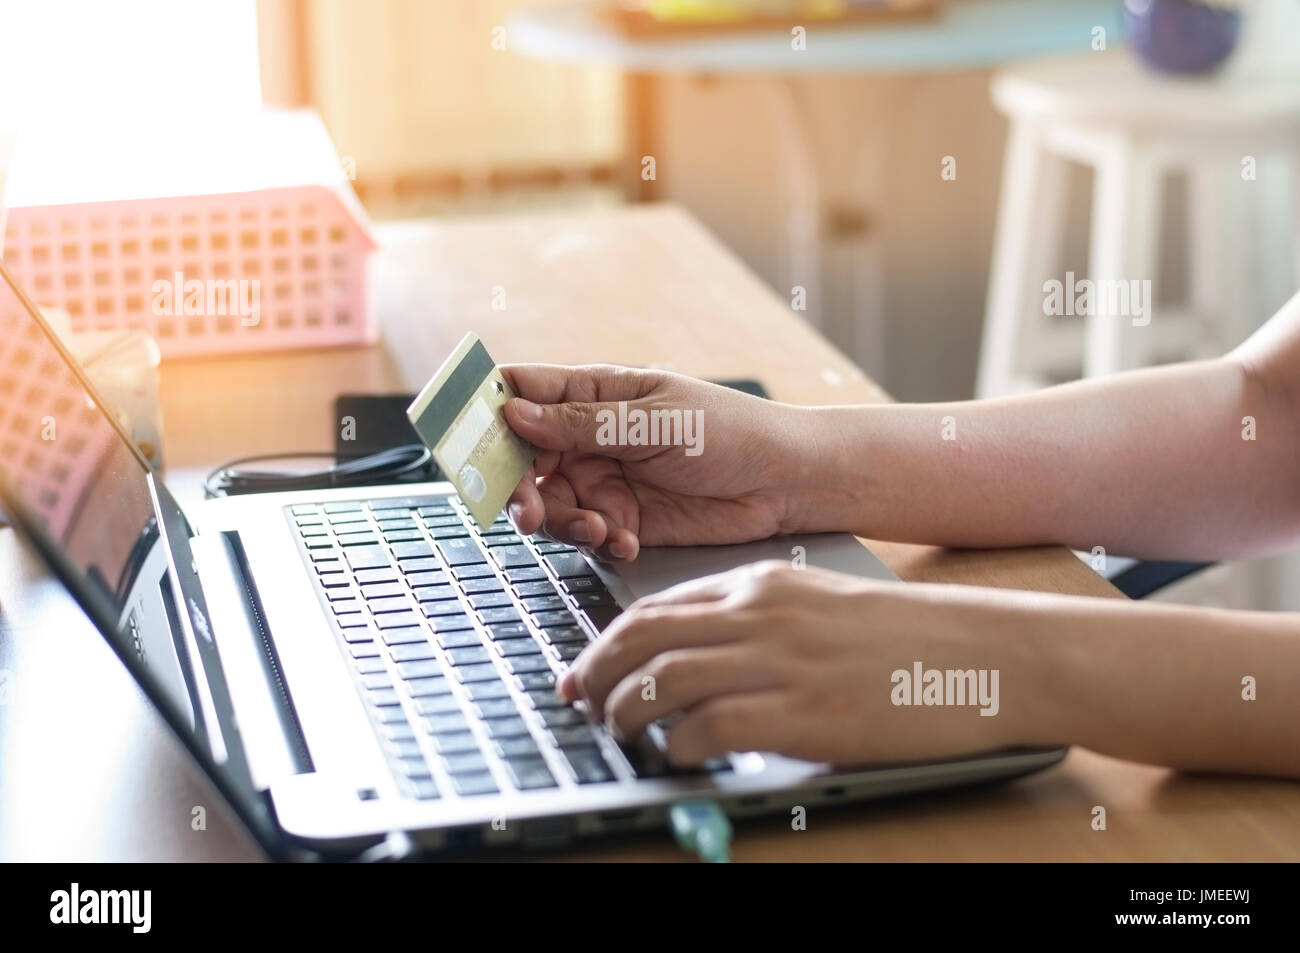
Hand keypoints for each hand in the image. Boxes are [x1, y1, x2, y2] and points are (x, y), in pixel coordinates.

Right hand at [501, 364, 815, 560]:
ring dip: (560, 521)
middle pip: (521, 458)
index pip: (520, 391)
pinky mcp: (621, 519)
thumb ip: (585, 423)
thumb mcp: (657, 421)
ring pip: (548, 503)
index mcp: (593, 394)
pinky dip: (596, 541)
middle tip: (528, 509)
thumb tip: (514, 414)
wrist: (785, 483)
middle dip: (518, 486)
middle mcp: (589, 436)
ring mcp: (603, 479)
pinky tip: (624, 539)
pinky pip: (584, 534)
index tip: (465, 439)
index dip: (485, 411)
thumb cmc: (732, 432)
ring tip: (597, 527)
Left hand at [558, 562, 1050, 766]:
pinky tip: (676, 754)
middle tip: (578, 701)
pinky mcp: (802, 713)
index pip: (658, 606)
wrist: (982, 651)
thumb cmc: (907, 636)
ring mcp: (779, 662)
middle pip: (643, 637)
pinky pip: (706, 726)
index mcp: (762, 583)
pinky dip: (676, 744)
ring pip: (662, 680)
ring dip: (625, 710)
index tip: (588, 667)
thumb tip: (701, 659)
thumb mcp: (821, 605)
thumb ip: (760, 622)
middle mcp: (759, 614)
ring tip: (617, 732)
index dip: (609, 640)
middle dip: (596, 671)